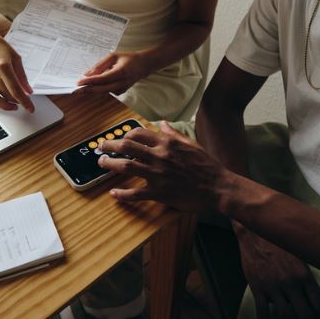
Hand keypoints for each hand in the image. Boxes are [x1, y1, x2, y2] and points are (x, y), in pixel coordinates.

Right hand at [0, 27, 33, 116]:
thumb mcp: (14, 56)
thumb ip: (22, 74)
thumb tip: (28, 89)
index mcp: (4, 67)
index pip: (16, 90)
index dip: (25, 102)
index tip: (30, 108)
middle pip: (7, 95)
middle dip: (17, 102)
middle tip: (23, 104)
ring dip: (5, 106)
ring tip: (13, 107)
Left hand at [76, 51, 149, 94]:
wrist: (143, 65)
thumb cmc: (128, 58)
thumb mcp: (114, 56)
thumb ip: (100, 65)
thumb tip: (88, 73)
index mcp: (121, 72)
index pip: (102, 79)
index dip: (90, 81)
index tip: (79, 82)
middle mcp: (122, 83)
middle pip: (101, 89)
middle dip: (87, 90)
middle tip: (74, 90)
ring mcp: (122, 89)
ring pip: (102, 92)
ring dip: (91, 90)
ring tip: (79, 88)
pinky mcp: (120, 92)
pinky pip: (106, 91)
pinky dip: (98, 89)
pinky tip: (91, 86)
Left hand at [97, 121, 226, 211]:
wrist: (218, 187)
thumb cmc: (206, 166)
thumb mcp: (191, 144)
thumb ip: (174, 134)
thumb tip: (162, 124)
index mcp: (167, 143)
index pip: (139, 133)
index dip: (125, 134)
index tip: (119, 138)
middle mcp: (159, 156)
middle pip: (127, 146)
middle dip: (110, 145)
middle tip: (101, 147)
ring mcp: (158, 174)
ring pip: (126, 166)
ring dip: (110, 164)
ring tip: (101, 163)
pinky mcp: (159, 192)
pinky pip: (136, 193)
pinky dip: (123, 194)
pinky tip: (114, 193)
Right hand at [237, 228, 319, 318]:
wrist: (256, 233)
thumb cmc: (279, 244)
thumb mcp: (299, 258)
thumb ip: (305, 279)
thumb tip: (313, 300)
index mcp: (304, 275)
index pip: (319, 305)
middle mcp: (291, 283)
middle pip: (306, 315)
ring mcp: (274, 286)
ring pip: (287, 317)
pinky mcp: (258, 287)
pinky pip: (263, 312)